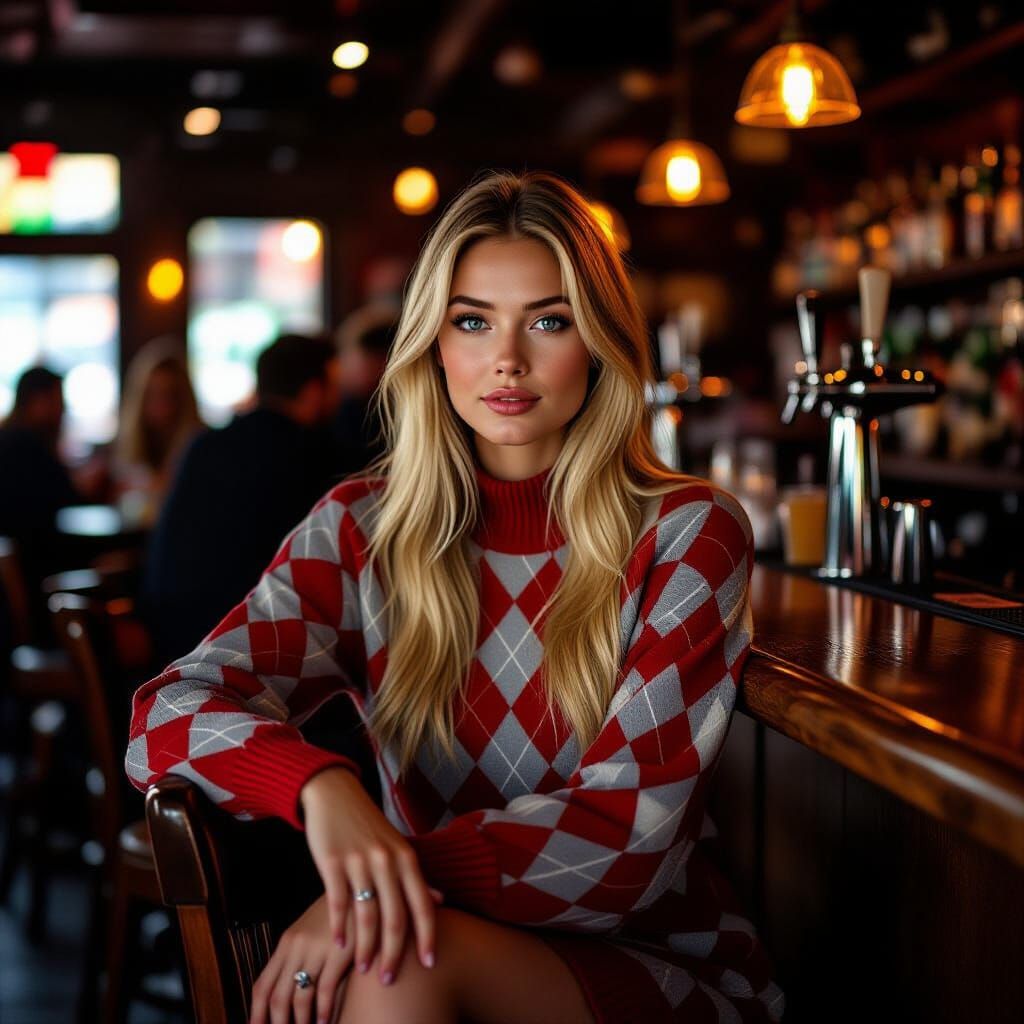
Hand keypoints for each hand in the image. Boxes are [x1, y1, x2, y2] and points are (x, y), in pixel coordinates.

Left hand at [249, 894, 351, 1023]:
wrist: (361, 890)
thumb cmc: (336, 914)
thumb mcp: (310, 930)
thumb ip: (296, 954)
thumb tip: (284, 986)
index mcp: (286, 943)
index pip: (262, 985)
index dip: (256, 1013)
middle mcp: (296, 947)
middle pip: (277, 996)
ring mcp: (317, 949)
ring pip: (300, 997)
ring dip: (300, 1022)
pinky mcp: (339, 952)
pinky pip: (325, 989)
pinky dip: (324, 1010)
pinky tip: (325, 1021)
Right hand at [299, 767, 440, 983]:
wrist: (336, 794)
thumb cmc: (368, 826)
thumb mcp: (397, 847)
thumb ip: (414, 876)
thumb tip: (440, 901)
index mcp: (407, 858)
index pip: (423, 905)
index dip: (429, 936)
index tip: (430, 964)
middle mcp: (387, 860)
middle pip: (395, 918)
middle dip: (394, 954)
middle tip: (389, 980)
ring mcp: (359, 861)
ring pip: (367, 916)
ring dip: (365, 948)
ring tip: (363, 970)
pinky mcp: (332, 862)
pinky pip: (338, 903)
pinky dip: (339, 928)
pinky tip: (338, 946)